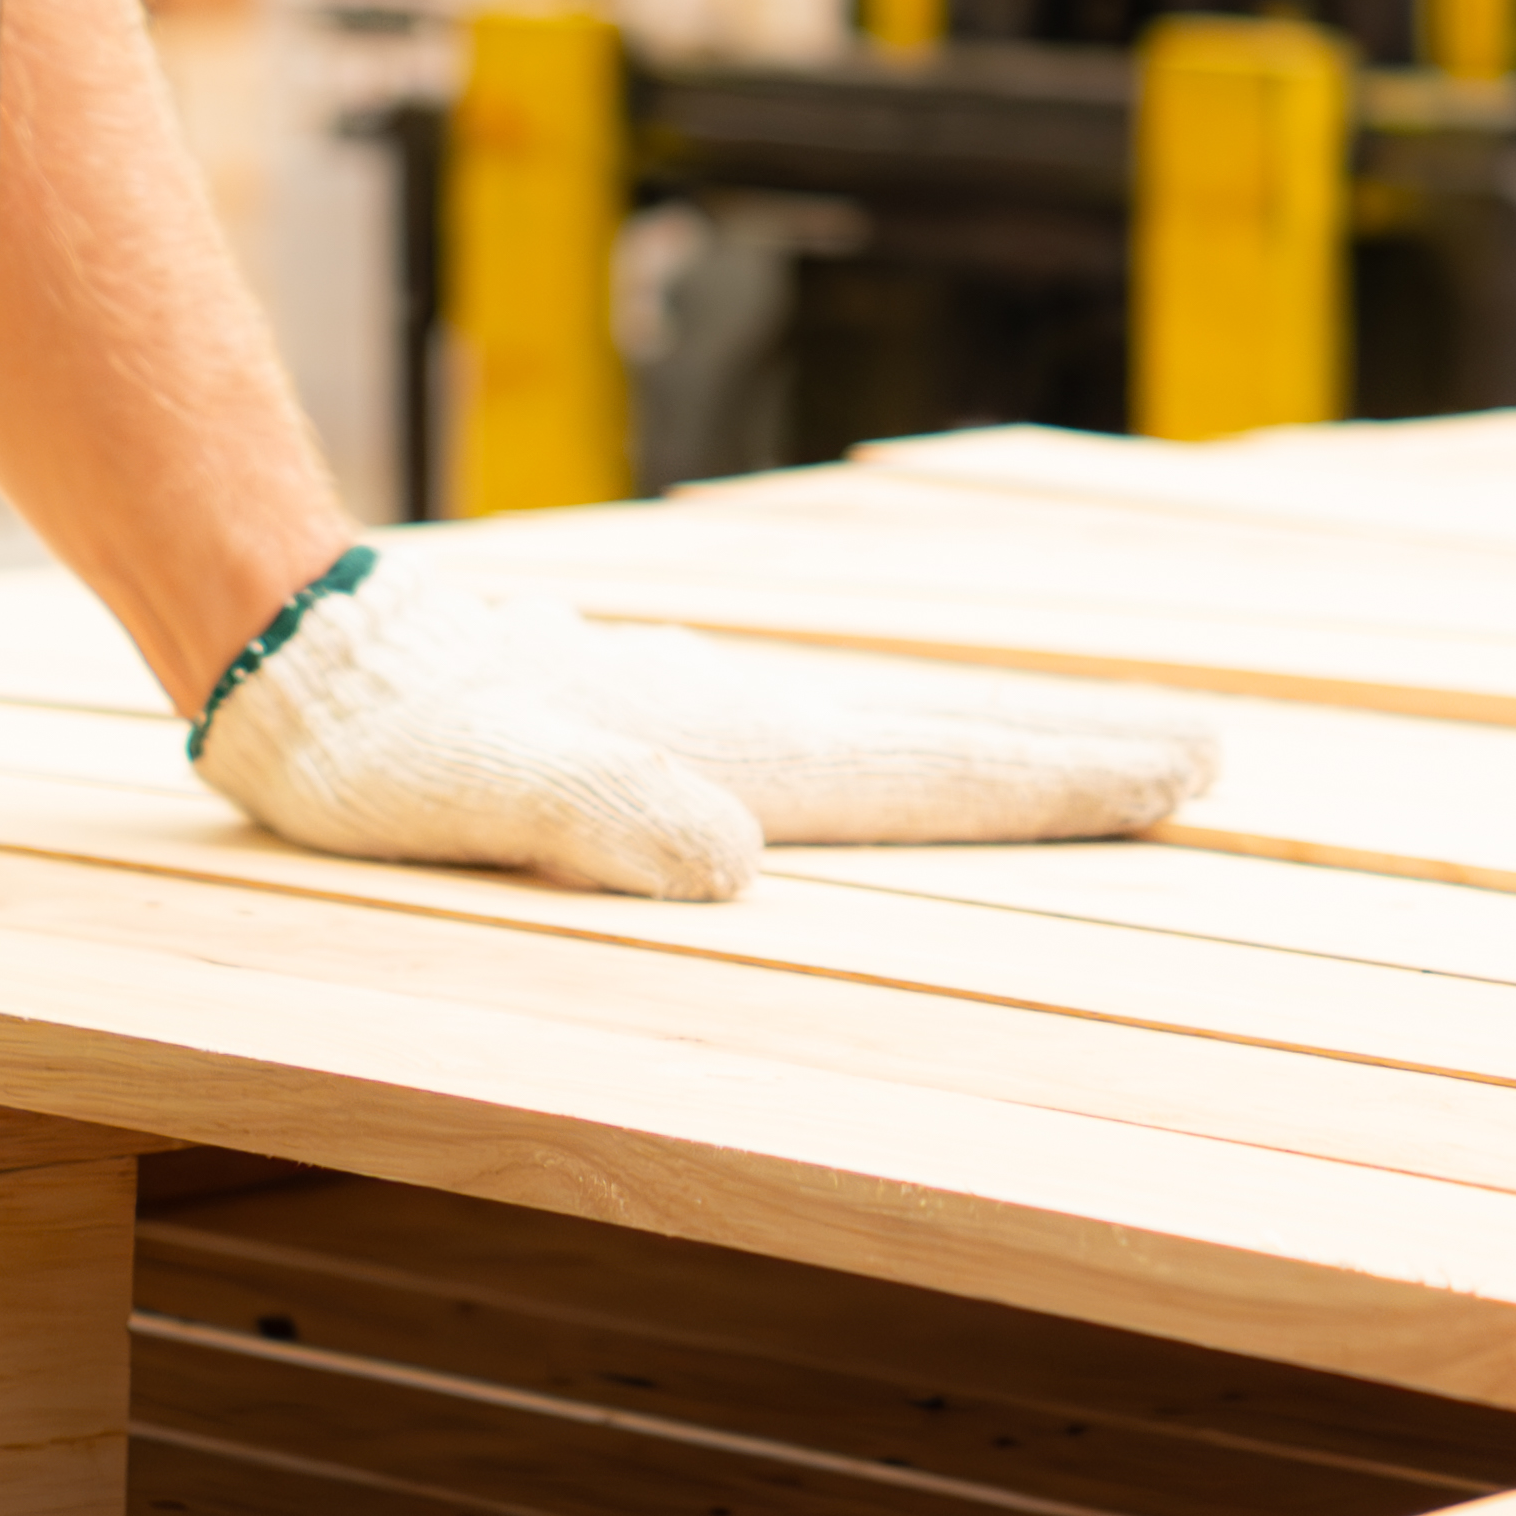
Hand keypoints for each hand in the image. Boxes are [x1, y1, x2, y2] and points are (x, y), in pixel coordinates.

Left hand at [186, 551, 1218, 904]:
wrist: (311, 652)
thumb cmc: (389, 757)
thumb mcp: (484, 799)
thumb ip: (601, 823)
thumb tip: (734, 864)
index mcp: (732, 752)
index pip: (932, 772)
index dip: (1062, 782)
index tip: (1186, 772)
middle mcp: (741, 719)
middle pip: (943, 739)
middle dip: (1073, 752)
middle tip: (1204, 755)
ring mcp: (704, 707)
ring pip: (888, 729)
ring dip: (996, 745)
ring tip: (1091, 759)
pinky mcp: (658, 710)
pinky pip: (819, 734)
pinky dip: (899, 746)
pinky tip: (891, 758)